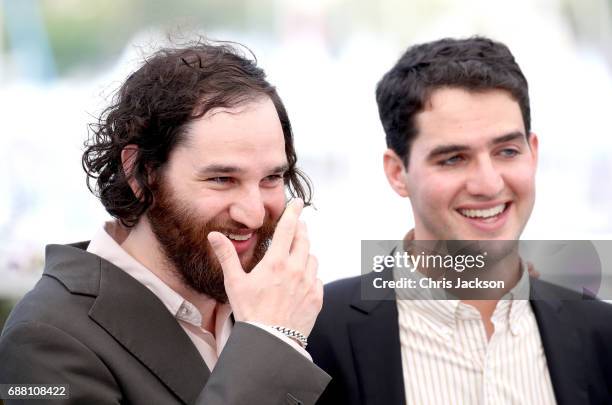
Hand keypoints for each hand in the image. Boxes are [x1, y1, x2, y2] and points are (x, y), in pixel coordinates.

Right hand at [207, 198, 322, 336]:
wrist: (270, 341)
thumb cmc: (250, 313)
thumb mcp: (234, 283)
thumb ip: (226, 256)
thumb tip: (214, 236)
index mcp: (276, 262)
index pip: (288, 228)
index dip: (293, 212)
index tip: (298, 203)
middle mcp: (296, 269)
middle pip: (304, 239)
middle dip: (301, 229)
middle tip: (297, 226)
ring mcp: (309, 283)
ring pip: (312, 258)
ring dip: (305, 253)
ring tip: (295, 257)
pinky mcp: (317, 297)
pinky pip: (318, 279)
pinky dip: (311, 276)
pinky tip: (301, 281)